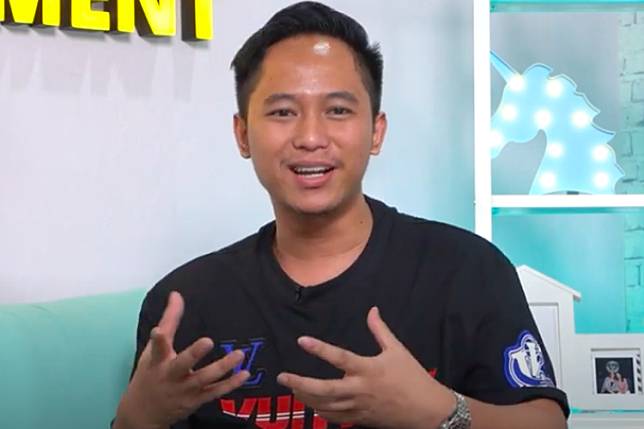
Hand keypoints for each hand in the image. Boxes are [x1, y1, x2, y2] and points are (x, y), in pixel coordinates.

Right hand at [115, 291, 249, 428]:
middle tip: (207, 341)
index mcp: (158, 361)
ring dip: (222, 367)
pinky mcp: (196, 400)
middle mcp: (170, 376)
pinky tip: (245, 374)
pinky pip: (215, 392)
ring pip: (204, 379)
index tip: (158, 331)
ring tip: (239, 354)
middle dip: (193, 354)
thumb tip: (176, 294)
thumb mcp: (153, 349)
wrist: (143, 413)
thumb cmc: (151, 373)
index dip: (158, 340)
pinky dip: (231, 384)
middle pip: (181, 365)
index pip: (157, 348)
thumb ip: (169, 320)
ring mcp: (184, 389)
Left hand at [277, 307, 454, 428]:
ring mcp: (359, 407)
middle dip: (300, 384)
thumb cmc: (413, 377)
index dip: (319, 349)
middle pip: (324, 390)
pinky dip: (321, 412)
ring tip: (292, 389)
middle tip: (282, 377)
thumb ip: (380, 330)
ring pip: (325, 406)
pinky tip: (312, 405)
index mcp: (369, 369)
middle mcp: (360, 389)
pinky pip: (335, 418)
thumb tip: (372, 310)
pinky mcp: (360, 419)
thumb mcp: (398, 350)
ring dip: (306, 398)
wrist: (427, 411)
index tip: (302, 340)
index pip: (339, 357)